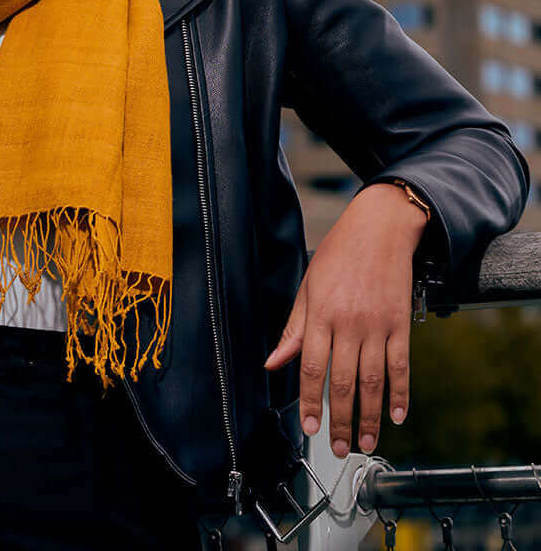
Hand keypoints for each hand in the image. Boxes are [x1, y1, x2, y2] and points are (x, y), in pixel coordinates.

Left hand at [263, 183, 427, 457]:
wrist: (380, 227)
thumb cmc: (339, 254)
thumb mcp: (308, 285)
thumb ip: (294, 328)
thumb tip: (273, 362)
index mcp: (320, 313)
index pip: (311, 367)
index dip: (310, 401)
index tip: (310, 427)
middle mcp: (348, 322)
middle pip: (343, 381)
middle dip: (341, 420)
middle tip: (340, 448)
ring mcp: (377, 325)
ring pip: (373, 381)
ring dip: (369, 416)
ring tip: (366, 442)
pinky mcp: (400, 324)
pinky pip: (401, 365)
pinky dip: (400, 393)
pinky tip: (395, 415)